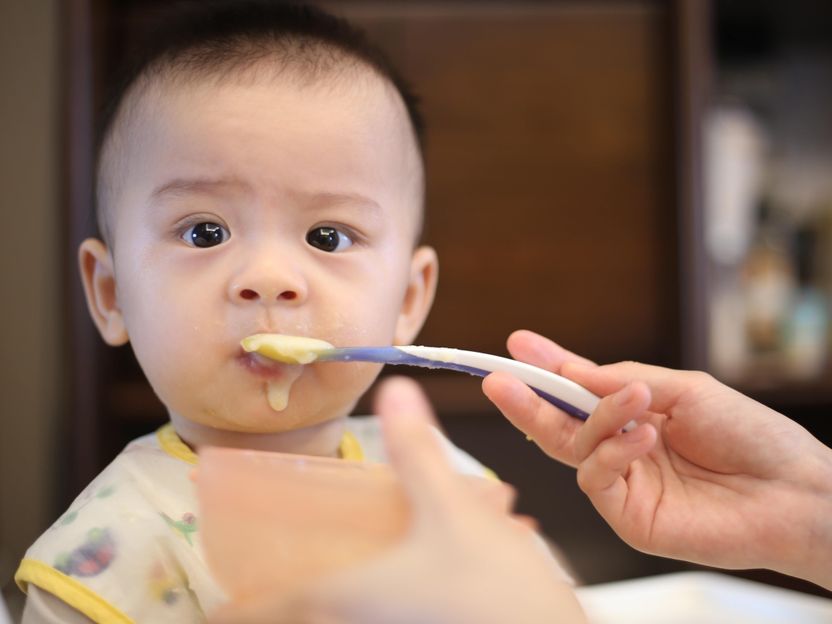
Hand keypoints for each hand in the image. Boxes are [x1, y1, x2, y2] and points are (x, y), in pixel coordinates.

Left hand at [210, 376, 585, 623]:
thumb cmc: (496, 591)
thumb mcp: (450, 508)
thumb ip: (417, 451)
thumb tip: (397, 395)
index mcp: (350, 595)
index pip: (269, 611)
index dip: (237, 609)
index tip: (216, 607)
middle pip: (302, 620)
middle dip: (286, 600)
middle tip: (277, 580)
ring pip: (347, 619)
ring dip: (336, 599)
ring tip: (346, 573)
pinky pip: (385, 619)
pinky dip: (382, 602)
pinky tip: (411, 579)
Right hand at [483, 330, 831, 589]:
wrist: (794, 491)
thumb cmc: (750, 435)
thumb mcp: (684, 390)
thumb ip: (623, 381)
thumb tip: (573, 371)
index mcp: (636, 416)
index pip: (579, 393)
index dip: (548, 369)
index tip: (518, 346)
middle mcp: (622, 450)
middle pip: (559, 426)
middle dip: (527, 400)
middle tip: (498, 379)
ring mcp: (623, 485)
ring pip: (574, 449)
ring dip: (595, 419)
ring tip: (632, 401)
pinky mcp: (628, 517)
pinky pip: (595, 479)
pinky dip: (611, 452)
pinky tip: (643, 435)